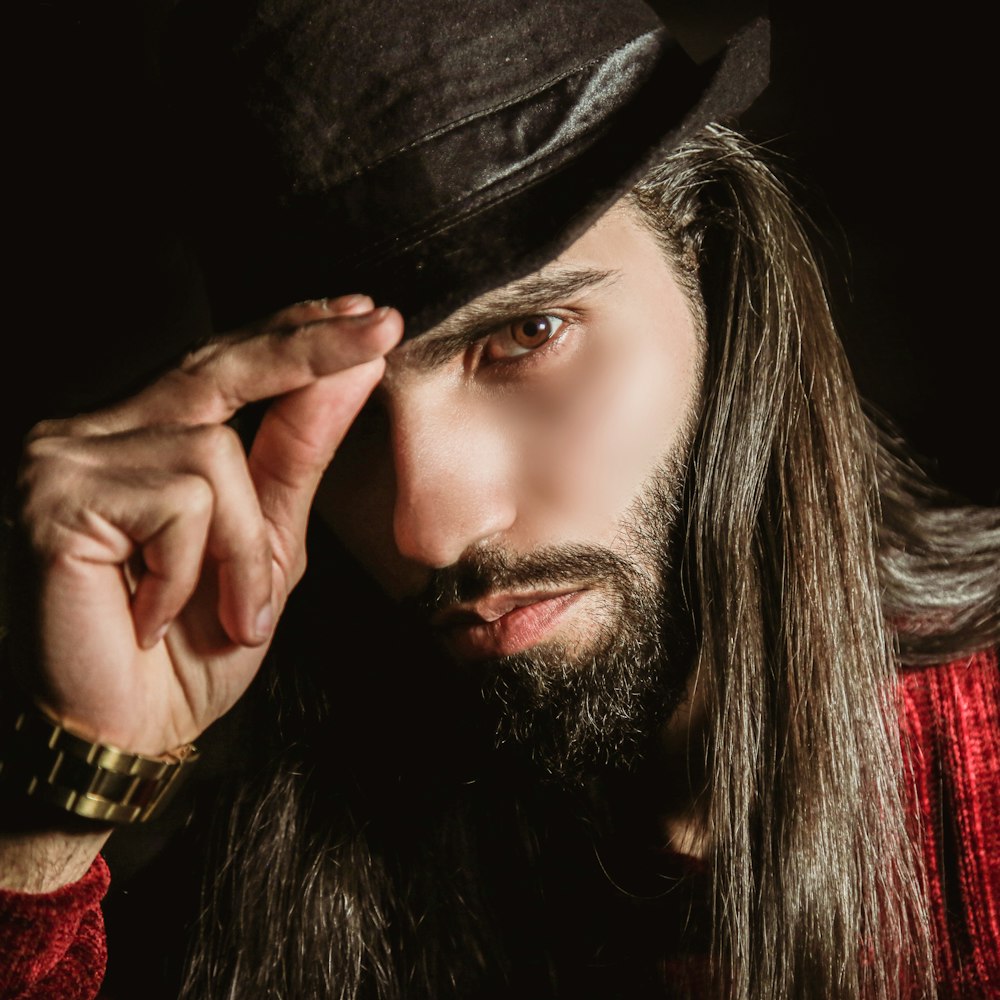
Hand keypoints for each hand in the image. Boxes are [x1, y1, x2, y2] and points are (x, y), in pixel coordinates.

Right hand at [13, 295, 401, 754]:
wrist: (132, 728)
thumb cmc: (197, 642)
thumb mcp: (269, 542)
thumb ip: (298, 455)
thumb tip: (348, 371)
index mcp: (151, 438)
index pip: (230, 365)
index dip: (296, 335)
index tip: (367, 313)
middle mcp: (101, 431)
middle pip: (219, 368)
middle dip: (307, 350)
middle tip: (382, 327)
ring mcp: (69, 456)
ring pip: (214, 455)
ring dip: (243, 549)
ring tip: (223, 611)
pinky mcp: (56, 495)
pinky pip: (182, 502)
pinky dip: (195, 570)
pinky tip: (154, 614)